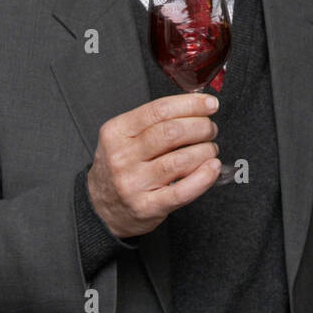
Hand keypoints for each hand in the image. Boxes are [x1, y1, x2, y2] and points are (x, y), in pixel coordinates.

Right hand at [86, 93, 220, 238]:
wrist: (100, 207)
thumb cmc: (120, 167)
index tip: (210, 104)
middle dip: (201, 127)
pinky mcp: (147, 206)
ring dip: (205, 151)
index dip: (191, 105)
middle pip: (172, 133)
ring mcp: (134, 183)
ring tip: (209, 150)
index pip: (159, 110)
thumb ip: (154, 121)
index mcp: (117, 132)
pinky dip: (204, 177)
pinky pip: (182, 191)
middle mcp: (122, 157)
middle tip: (210, 129)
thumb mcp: (123, 137)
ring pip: (180, 160)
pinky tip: (212, 168)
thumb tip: (195, 106)